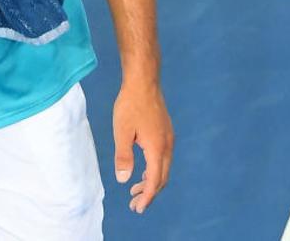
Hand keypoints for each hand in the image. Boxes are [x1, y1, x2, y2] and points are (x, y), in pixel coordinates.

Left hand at [113, 80, 173, 213]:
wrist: (144, 81)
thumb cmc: (130, 104)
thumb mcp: (122, 131)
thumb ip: (123, 156)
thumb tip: (124, 180)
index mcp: (157, 148)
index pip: (154, 181)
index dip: (147, 197)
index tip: (138, 208)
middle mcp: (167, 146)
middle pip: (161, 178)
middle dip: (149, 193)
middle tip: (134, 205)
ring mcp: (168, 139)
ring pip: (163, 169)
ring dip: (151, 182)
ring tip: (135, 190)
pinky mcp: (165, 133)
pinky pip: (163, 159)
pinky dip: (153, 170)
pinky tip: (142, 171)